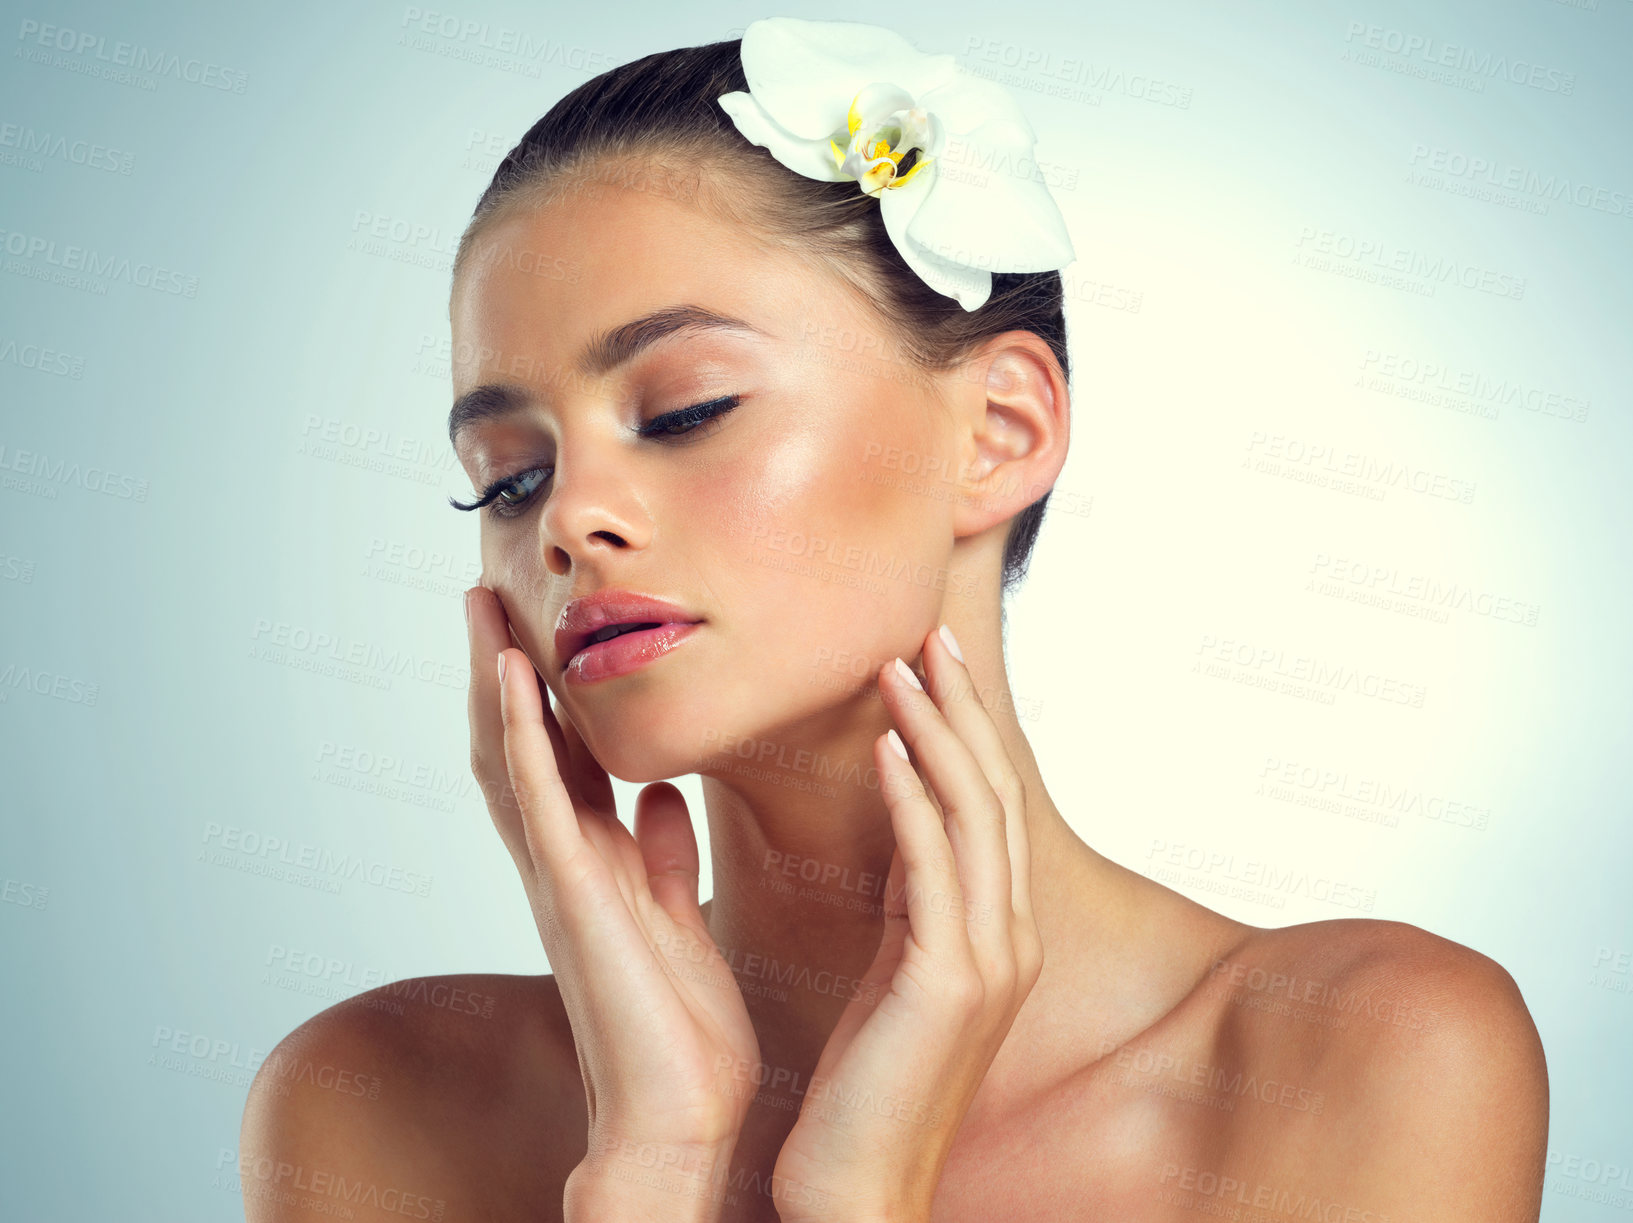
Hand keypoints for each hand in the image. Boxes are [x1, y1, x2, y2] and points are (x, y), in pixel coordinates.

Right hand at [464, 586, 760, 1208]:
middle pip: (520, 748)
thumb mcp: (678, 915)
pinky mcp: (568, 894)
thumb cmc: (680, 1030)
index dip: (543, 699)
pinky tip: (507, 675)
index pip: (560, 763)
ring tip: (480, 610)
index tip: (535, 634)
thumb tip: (661, 795)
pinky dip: (517, 733)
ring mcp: (558, 876)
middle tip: (485, 599)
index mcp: (595, 866)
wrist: (679, 1114)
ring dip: (493, 683)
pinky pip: (535, 798)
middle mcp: (564, 863)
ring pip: (511, 760)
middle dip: (500, 674)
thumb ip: (663, 855)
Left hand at [769, 624, 1042, 1222]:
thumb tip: (888, 830)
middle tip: (928, 634)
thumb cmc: (860, 1089)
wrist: (855, 1193)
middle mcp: (1008, 938)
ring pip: (974, 817)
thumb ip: (903, 903)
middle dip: (961, 708)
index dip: (962, 730)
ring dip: (939, 734)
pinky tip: (889, 751)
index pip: (985, 806)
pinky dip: (915, 802)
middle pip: (992, 793)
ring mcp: (989, 961)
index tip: (930, 663)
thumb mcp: (890, 976)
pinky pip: (935, 870)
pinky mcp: (951, 983)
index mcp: (993, 934)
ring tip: (901, 667)